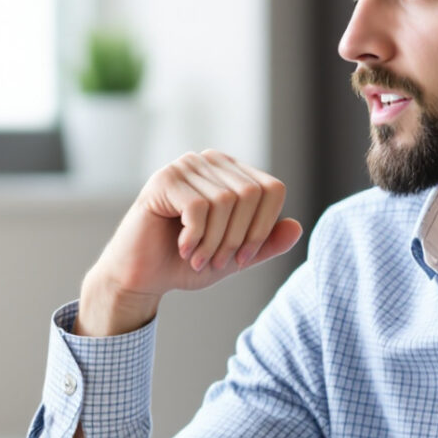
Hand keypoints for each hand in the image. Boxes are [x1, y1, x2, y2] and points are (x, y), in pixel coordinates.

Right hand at [77, 151, 304, 336]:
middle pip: (252, 193)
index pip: (272, 189)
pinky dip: (196, 237)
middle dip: (238, 238)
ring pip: (226, 201)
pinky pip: (199, 207)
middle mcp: (211, 161)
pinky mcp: (164, 179)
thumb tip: (298, 227)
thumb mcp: (234, 257)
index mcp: (232, 174)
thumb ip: (264, 243)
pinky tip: (183, 249)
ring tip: (199, 259)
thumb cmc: (185, 263)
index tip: (241, 258)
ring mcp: (186, 165)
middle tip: (218, 262)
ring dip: (215, 241)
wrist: (140, 276)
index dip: (264, 228)